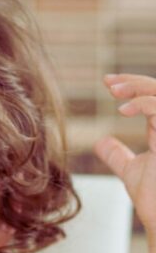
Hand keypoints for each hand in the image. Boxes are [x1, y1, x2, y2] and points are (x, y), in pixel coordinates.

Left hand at [95, 73, 155, 232]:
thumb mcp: (132, 171)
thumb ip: (118, 155)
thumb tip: (101, 142)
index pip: (155, 99)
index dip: (134, 86)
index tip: (108, 83)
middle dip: (135, 81)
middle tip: (108, 82)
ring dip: (140, 86)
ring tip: (113, 90)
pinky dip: (145, 103)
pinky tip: (124, 110)